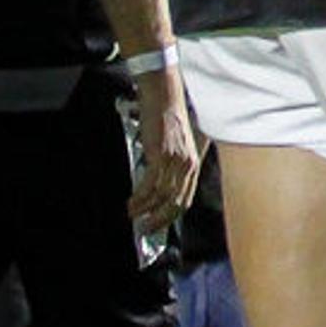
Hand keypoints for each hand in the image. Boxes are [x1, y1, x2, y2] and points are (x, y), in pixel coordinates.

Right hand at [127, 67, 200, 238]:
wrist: (164, 97)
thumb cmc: (167, 120)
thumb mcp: (175, 146)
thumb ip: (172, 167)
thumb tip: (156, 191)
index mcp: (193, 164)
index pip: (186, 198)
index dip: (170, 216)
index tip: (157, 225)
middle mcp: (188, 165)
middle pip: (176, 203)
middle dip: (159, 220)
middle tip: (145, 229)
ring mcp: (175, 161)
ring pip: (161, 197)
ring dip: (144, 210)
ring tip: (132, 214)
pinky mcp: (161, 156)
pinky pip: (149, 186)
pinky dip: (139, 198)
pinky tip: (131, 202)